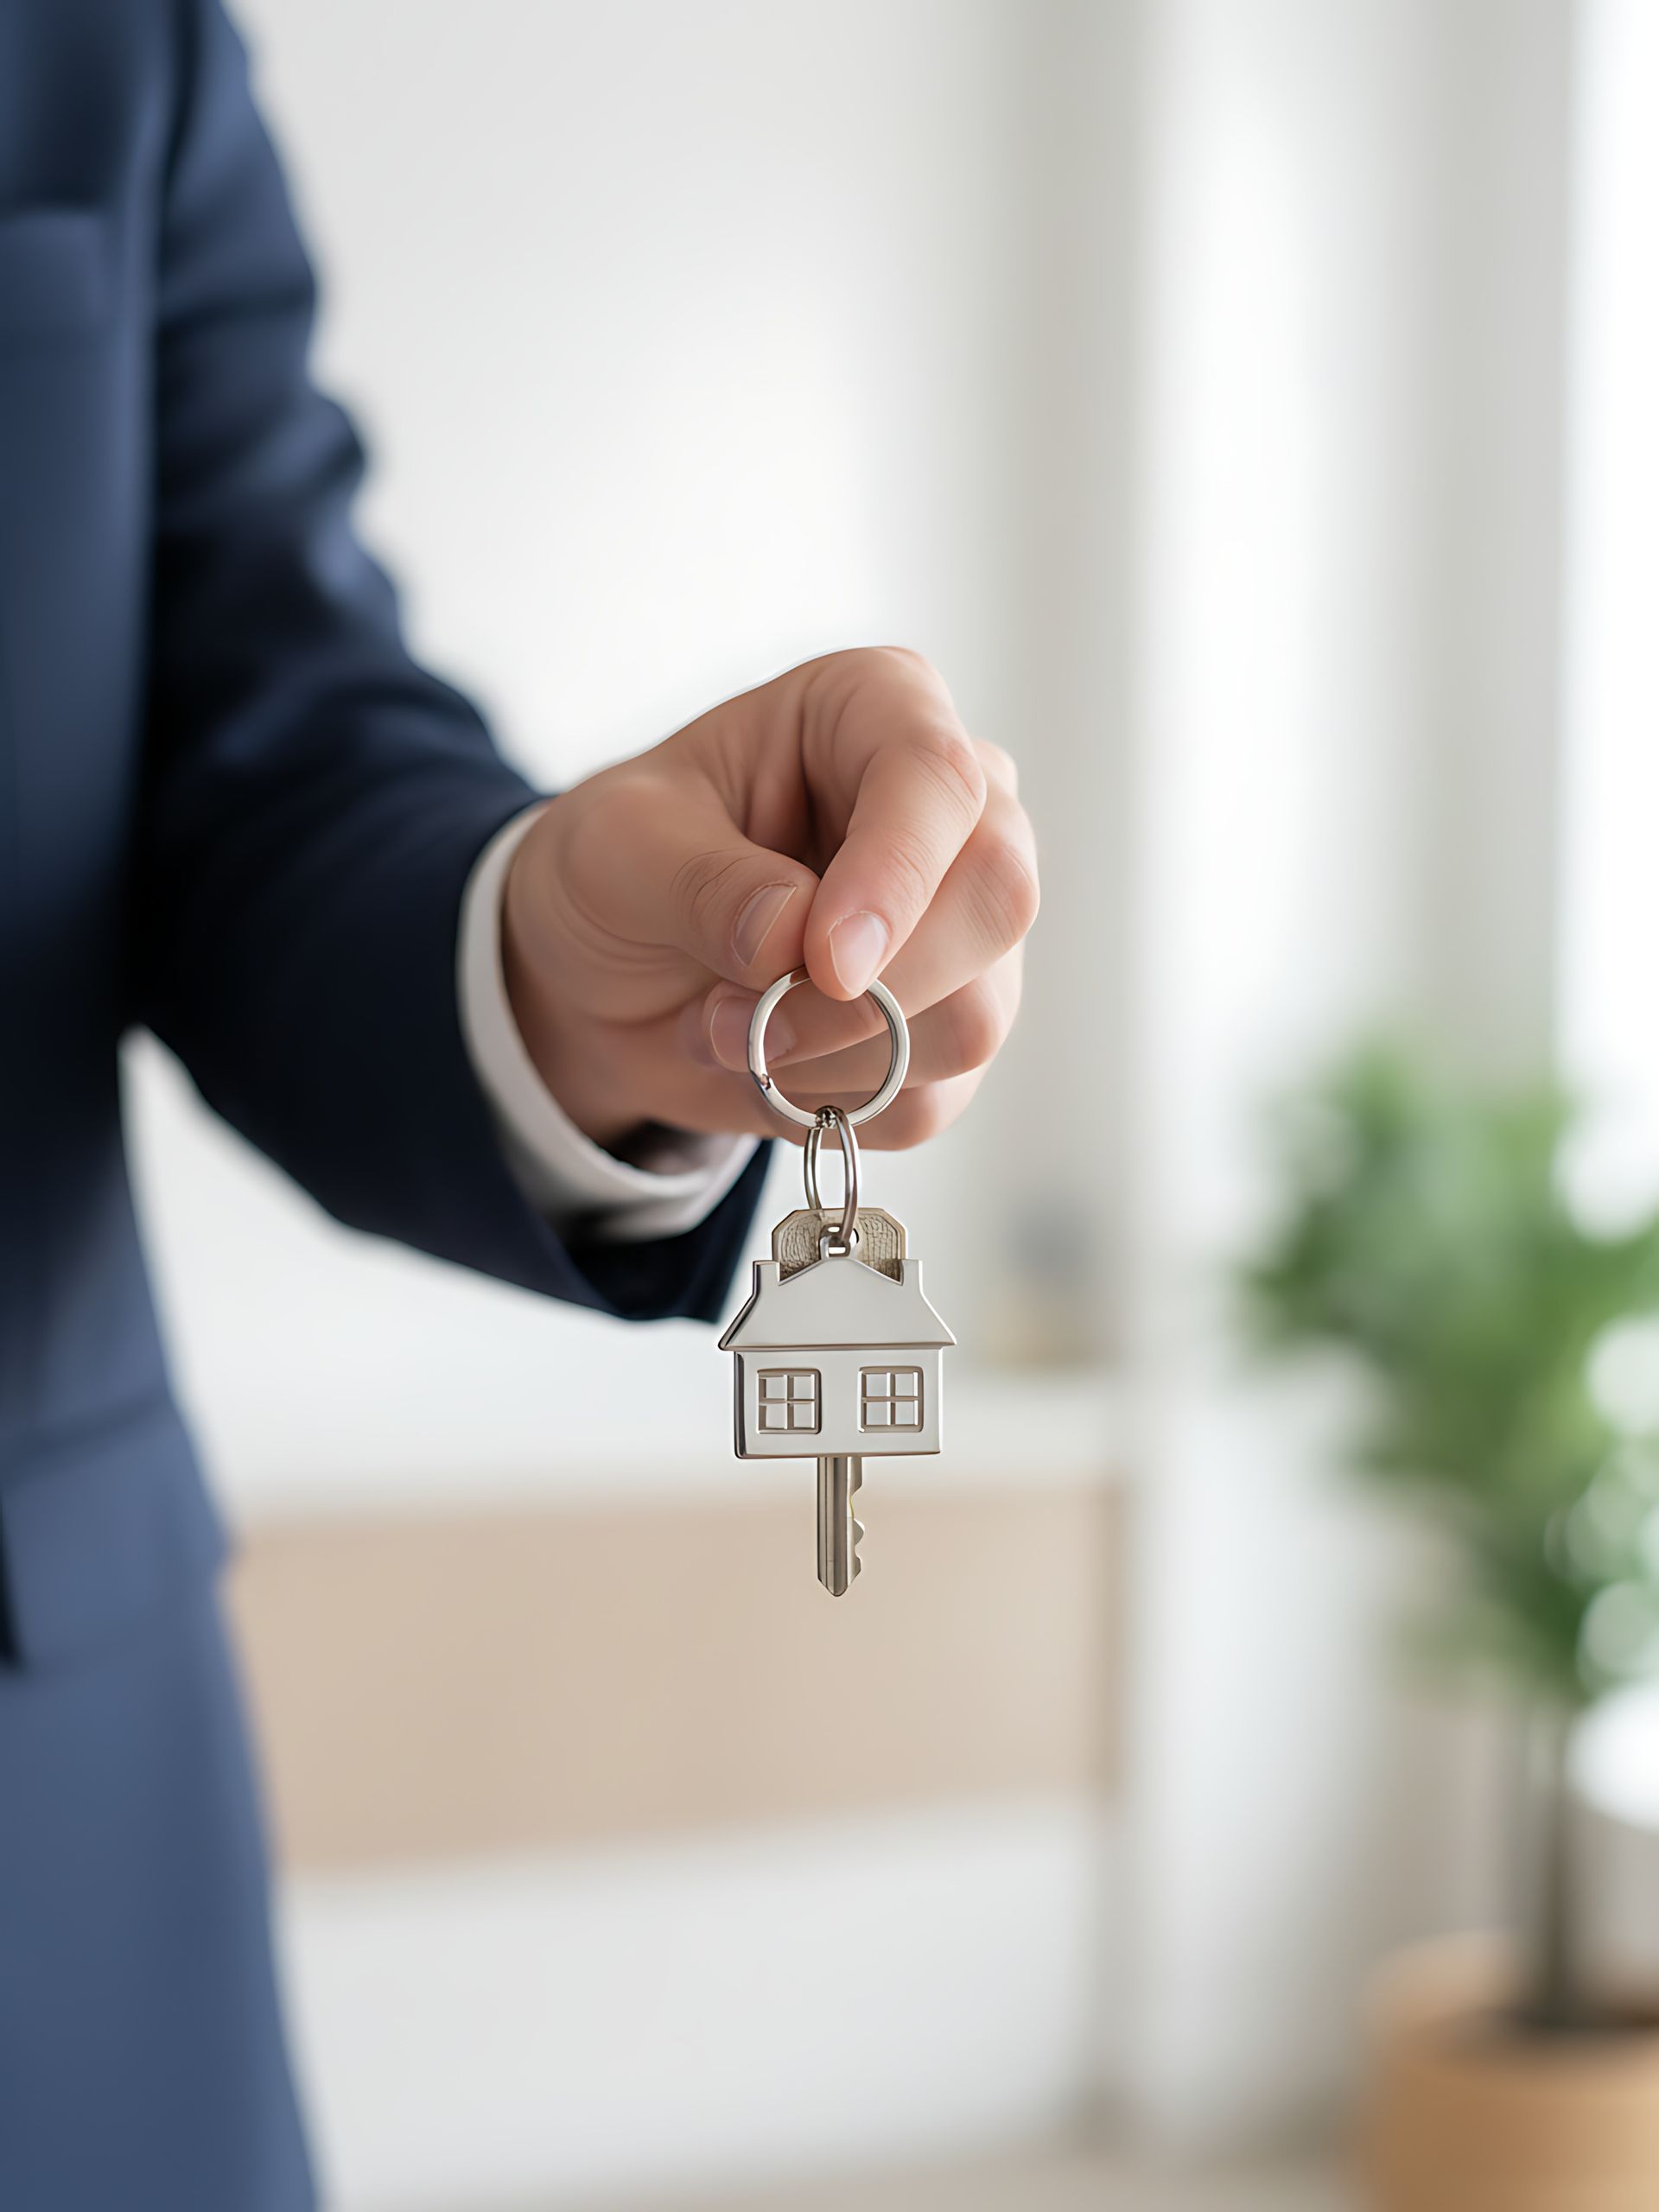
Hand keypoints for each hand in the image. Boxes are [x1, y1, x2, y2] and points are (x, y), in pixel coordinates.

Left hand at [500, 649, 1038, 1150]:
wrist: (608, 974)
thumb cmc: (622, 866)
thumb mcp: (615, 847)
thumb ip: (701, 882)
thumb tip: (793, 937)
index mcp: (874, 710)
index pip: (939, 779)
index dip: (896, 875)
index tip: (826, 966)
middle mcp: (951, 811)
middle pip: (996, 900)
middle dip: (867, 993)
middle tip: (739, 1019)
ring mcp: (965, 924)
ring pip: (975, 1016)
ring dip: (830, 1058)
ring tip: (724, 1031)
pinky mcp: (954, 1023)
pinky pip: (935, 1096)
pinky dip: (836, 1103)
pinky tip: (770, 1066)